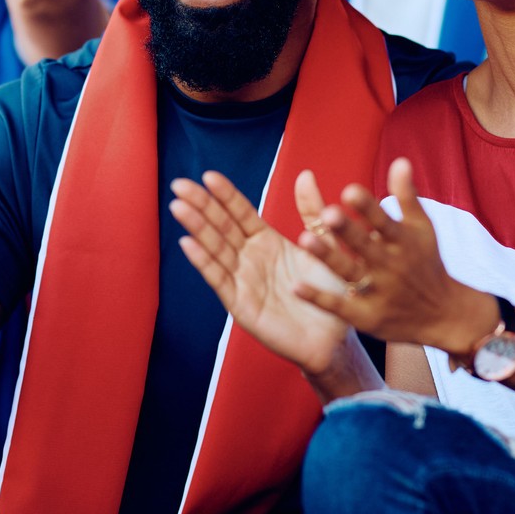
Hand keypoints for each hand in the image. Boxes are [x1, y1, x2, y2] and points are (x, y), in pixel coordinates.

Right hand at [170, 171, 367, 382]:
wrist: (335, 338)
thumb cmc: (330, 294)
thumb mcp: (325, 246)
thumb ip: (312, 212)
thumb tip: (305, 175)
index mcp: (267, 242)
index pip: (240, 213)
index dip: (225, 195)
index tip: (208, 175)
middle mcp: (251, 259)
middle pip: (221, 227)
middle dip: (201, 205)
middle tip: (180, 184)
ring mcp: (243, 281)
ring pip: (216, 249)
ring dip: (196, 228)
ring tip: (179, 207)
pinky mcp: (242, 305)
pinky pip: (220, 280)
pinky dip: (204, 262)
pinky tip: (188, 243)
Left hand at [293, 160, 495, 357]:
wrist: (443, 315)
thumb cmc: (426, 263)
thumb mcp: (422, 229)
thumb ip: (407, 196)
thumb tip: (400, 160)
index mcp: (402, 241)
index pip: (383, 221)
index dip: (367, 207)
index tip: (349, 190)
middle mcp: (390, 265)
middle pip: (364, 246)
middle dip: (347, 231)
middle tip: (328, 213)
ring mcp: (377, 292)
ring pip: (348, 273)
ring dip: (327, 258)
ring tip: (305, 240)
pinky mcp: (366, 317)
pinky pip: (339, 307)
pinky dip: (318, 298)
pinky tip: (295, 287)